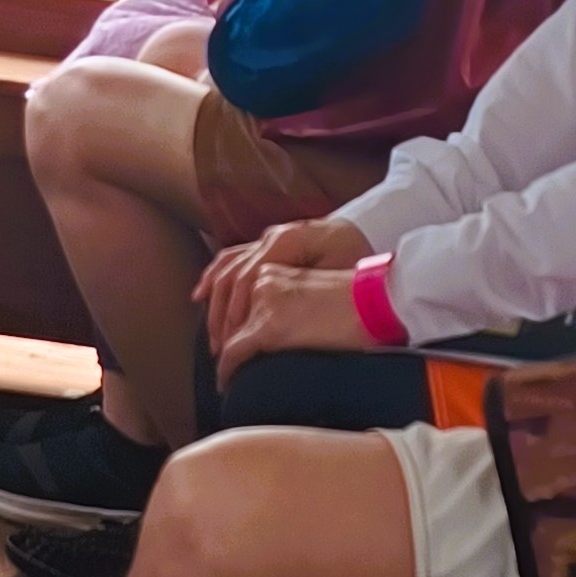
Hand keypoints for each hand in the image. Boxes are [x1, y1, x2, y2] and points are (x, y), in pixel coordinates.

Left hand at [194, 259, 371, 388]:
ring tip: (229, 378)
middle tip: (228, 366)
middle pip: (233, 318)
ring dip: (228, 357)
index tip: (231, 344)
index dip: (234, 326)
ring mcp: (264, 304)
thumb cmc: (357, 305)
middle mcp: (263, 282)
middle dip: (227, 341)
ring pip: (231, 336)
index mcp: (274, 272)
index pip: (242, 301)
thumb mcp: (314, 294)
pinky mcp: (268, 327)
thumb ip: (291, 304)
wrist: (376, 304)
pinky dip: (226, 371)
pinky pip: (234, 353)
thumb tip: (282, 330)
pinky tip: (226, 384)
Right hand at [196, 217, 372, 350]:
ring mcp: (268, 237)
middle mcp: (271, 236)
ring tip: (210, 331)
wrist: (372, 228)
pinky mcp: (270, 244)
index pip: (246, 280)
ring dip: (214, 300)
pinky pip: (232, 258)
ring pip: (227, 266)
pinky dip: (215, 276)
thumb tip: (277, 325)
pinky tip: (203, 294)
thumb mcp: (338, 277)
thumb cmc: (358, 256)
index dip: (235, 315)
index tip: (229, 346)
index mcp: (286, 241)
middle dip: (221, 314)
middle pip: (232, 275)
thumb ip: (306, 292)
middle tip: (217, 348)